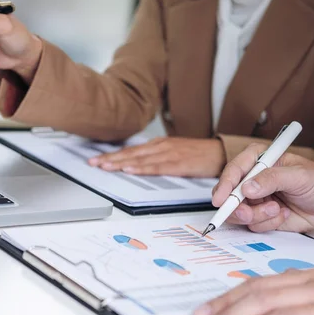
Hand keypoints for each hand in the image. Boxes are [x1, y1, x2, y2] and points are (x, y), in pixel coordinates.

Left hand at [88, 137, 225, 177]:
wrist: (220, 153)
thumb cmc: (198, 155)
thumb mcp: (173, 153)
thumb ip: (156, 158)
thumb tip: (138, 166)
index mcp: (158, 145)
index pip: (131, 151)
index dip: (112, 155)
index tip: (97, 160)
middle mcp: (160, 146)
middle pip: (131, 153)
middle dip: (110, 158)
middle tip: (93, 164)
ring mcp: (168, 153)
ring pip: (139, 159)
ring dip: (120, 163)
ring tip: (105, 167)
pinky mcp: (178, 162)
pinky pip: (155, 166)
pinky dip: (141, 168)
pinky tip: (129, 169)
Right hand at [212, 144, 313, 232]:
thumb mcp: (299, 175)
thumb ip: (272, 179)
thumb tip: (247, 187)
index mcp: (258, 159)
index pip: (234, 170)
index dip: (224, 185)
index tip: (221, 199)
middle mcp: (252, 179)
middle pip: (229, 195)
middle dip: (238, 207)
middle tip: (249, 214)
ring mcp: (256, 199)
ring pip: (240, 213)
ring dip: (258, 216)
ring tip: (278, 210)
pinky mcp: (262, 215)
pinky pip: (254, 225)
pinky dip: (268, 223)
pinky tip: (284, 215)